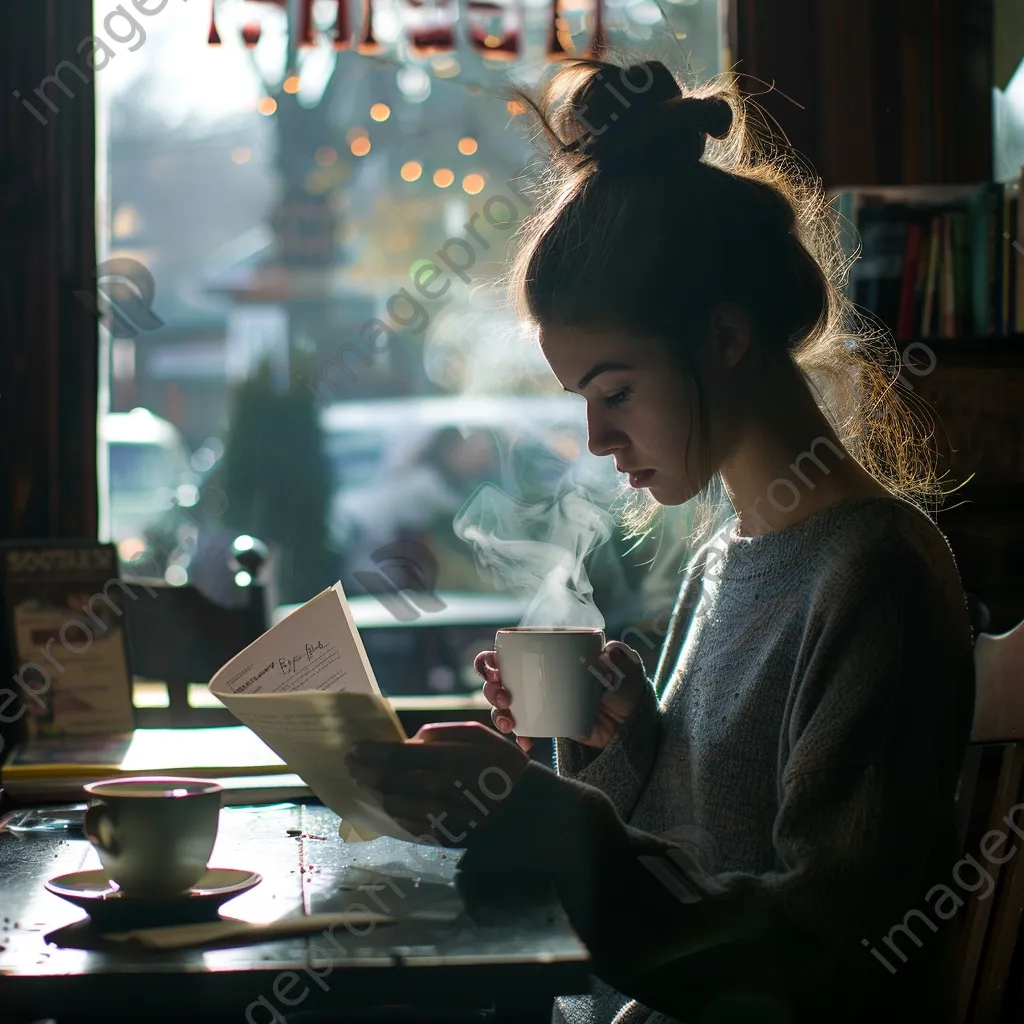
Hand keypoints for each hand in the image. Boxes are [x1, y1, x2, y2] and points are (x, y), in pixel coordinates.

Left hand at [344, 722, 528, 846]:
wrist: (532, 812)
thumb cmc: (506, 767)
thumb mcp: (480, 736)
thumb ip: (442, 733)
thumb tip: (410, 740)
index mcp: (450, 759)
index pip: (396, 756)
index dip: (369, 753)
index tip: (353, 748)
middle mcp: (442, 789)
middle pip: (388, 782)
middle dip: (363, 772)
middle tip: (350, 765)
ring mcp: (441, 816)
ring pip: (393, 805)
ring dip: (373, 792)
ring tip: (363, 782)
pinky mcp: (443, 836)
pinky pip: (407, 824)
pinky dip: (392, 811)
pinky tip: (387, 801)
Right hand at [475, 641, 647, 751]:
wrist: (631, 725)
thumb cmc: (626, 686)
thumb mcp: (628, 669)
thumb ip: (622, 658)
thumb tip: (607, 655)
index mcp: (546, 653)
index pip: (507, 651)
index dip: (489, 660)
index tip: (493, 669)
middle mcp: (535, 676)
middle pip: (497, 680)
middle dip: (490, 688)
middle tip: (503, 697)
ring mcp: (536, 702)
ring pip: (502, 706)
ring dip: (497, 713)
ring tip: (509, 723)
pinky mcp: (543, 725)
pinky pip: (522, 731)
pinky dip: (519, 736)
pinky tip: (526, 742)